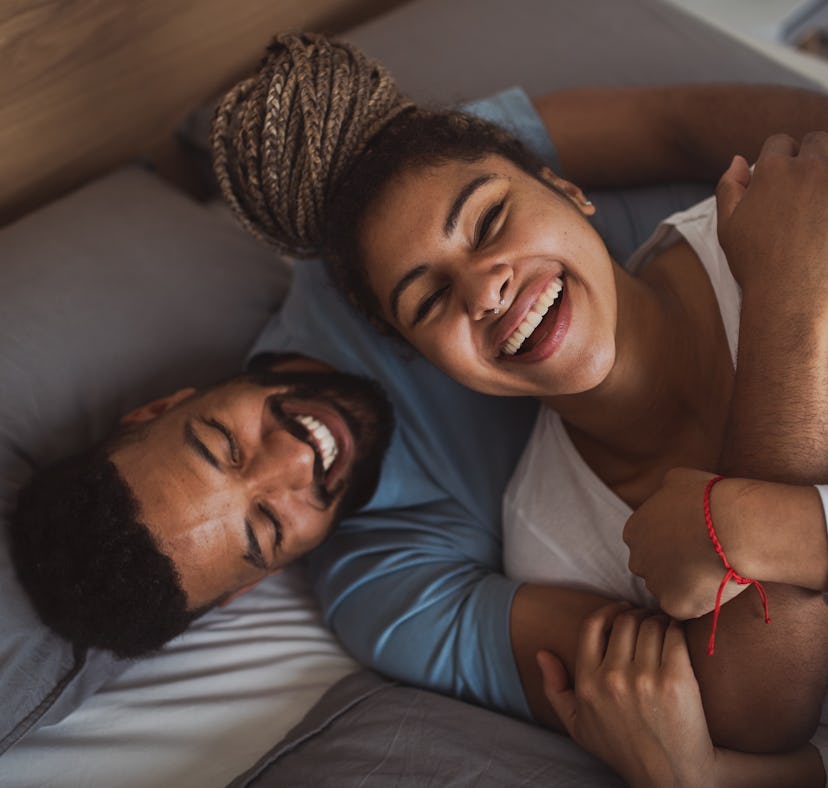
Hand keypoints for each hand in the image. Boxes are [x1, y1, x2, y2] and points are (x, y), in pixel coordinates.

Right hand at [538, 604, 716, 787]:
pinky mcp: (677, 680)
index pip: (594, 626)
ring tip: (663, 627)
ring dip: (658, 620)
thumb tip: (542, 653)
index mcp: (588, 684)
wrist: (672, 776)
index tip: (622, 610)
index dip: (609, 611)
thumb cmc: (624, 749)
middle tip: (647, 619)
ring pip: (651, 625)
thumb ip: (554, 689)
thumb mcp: (578, 725)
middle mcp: (613, 678)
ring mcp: (646, 678)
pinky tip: (677, 635)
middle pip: (625, 621)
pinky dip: (676, 629)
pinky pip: (674, 635)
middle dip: (637, 614)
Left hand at [623, 468, 746, 619]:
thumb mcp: (679, 479)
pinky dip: (700, 601)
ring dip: (686, 584)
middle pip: (652, 568)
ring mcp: (654, 585)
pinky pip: (686, 607)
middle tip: (703, 559)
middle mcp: (637, 559)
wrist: (734, 526)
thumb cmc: (709, 497)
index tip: (690, 541)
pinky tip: (717, 585)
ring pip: (668, 590)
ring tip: (714, 571)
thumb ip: (665, 491)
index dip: (670, 543)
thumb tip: (668, 492)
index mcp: (633, 531)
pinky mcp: (675, 605)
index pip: (646, 542)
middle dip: (673, 565)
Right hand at [715, 132, 827, 302]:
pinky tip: (824, 219)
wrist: (793, 297)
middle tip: (803, 187)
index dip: (778, 159)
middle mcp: (811, 168)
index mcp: (774, 169)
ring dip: (826, 172)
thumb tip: (739, 159)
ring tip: (817, 200)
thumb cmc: (755, 263)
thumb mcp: (728, 226)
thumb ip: (729, 187)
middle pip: (817, 141)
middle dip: (809, 157)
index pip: (780, 142)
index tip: (779, 180)